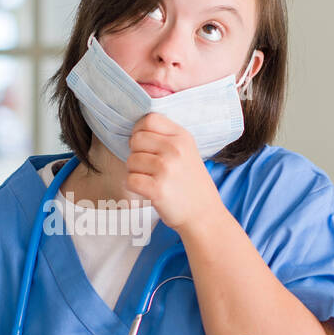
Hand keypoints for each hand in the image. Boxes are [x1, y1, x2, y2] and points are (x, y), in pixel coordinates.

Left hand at [124, 113, 225, 234]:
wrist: (204, 214)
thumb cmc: (190, 183)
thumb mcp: (187, 151)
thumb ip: (166, 138)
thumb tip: (136, 130)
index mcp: (182, 137)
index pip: (149, 120)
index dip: (140, 131)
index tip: (145, 145)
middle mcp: (175, 150)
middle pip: (135, 140)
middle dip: (137, 154)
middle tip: (150, 168)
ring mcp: (166, 169)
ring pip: (131, 161)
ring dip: (136, 172)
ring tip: (152, 180)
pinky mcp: (157, 189)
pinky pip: (130, 180)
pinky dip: (134, 187)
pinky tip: (148, 190)